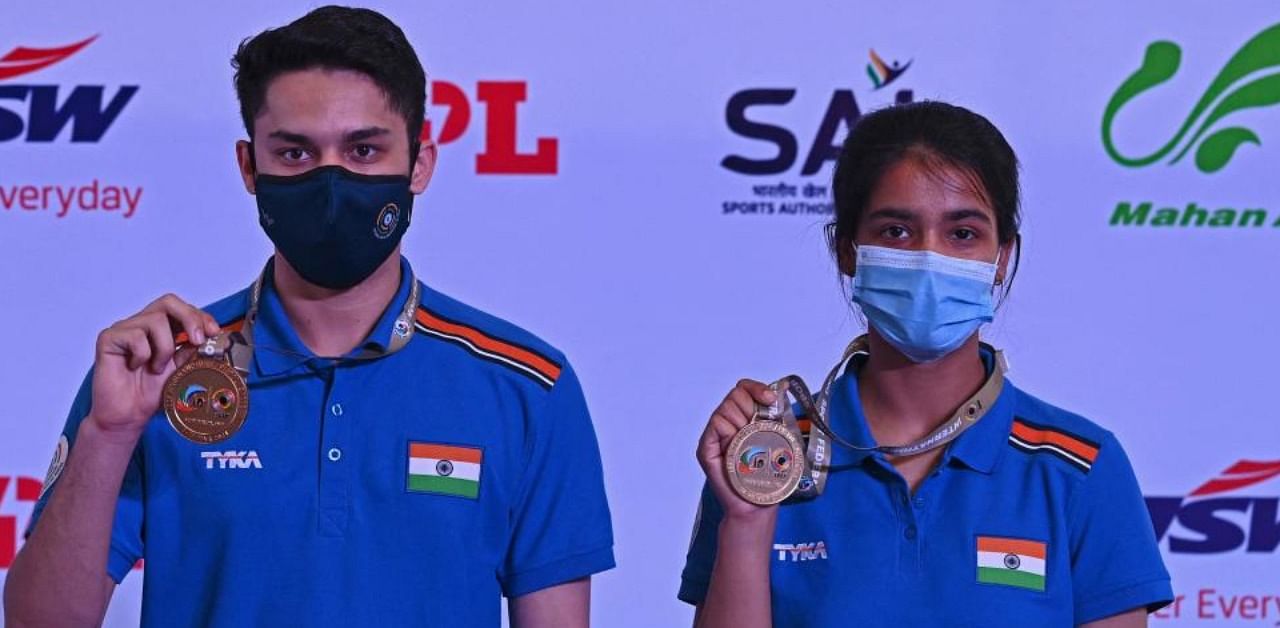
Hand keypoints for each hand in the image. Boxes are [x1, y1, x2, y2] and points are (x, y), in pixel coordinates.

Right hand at [87, 294, 219, 441]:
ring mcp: (124, 329)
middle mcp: (142, 324)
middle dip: (189, 318)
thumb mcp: (181, 368)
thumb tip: (210, 336)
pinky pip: (134, 336)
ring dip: (164, 347)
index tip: (214, 332)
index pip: (181, 308)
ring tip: (157, 368)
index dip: (199, 316)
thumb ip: (192, 350)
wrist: (128, 415)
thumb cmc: (150, 393)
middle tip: (198, 340)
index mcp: (160, 329)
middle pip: (168, 302)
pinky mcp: (108, 338)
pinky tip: (135, 367)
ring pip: (155, 320)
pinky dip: (142, 354)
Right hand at [697, 379, 780, 521]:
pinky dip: (729, 430)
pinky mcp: (706, 448)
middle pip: (735, 394)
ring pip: (726, 408)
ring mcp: (715, 435)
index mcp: (743, 419)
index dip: (757, 388)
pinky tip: (738, 444)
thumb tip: (782, 392)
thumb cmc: (768, 478)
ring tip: (749, 443)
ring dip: (742, 422)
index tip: (771, 400)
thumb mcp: (779, 442)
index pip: (744, 389)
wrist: (756, 506)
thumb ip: (776, 418)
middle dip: (752, 407)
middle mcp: (727, 424)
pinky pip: (716, 424)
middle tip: (759, 429)